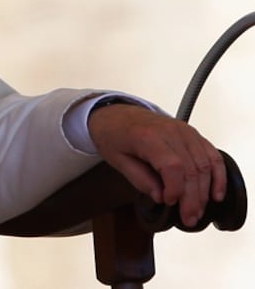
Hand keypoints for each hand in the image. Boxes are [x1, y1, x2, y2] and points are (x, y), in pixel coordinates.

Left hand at [88, 103, 225, 226]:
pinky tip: (215, 194)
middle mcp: (170, 131)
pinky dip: (218, 176)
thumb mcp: (117, 160)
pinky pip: (212, 155)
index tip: (170, 202)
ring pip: (205, 165)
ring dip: (205, 192)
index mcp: (148, 136)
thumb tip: (161, 198)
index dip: (176, 188)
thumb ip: (141, 179)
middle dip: (193, 198)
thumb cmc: (114, 135)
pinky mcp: (192, 134)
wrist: (117, 115)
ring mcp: (184, 131)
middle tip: (188, 218)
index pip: (172, 165)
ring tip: (197, 211)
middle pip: (192, 168)